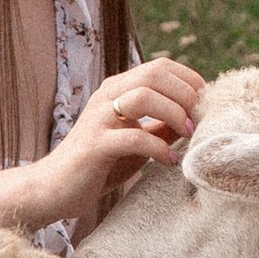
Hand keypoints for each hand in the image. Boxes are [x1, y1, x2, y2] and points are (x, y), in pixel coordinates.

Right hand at [30, 58, 206, 237]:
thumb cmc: (98, 165)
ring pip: (143, 96)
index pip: (159, 67)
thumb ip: (160, 127)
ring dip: (174, 113)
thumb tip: (196, 118)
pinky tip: (169, 161)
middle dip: (184, 94)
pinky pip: (133, 137)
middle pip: (154, 74)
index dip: (188, 80)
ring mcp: (98, 119)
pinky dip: (158, 148)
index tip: (206, 104)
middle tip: (199, 119)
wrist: (52, 190)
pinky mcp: (94, 145)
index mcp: (117, 90)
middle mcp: (106, 97)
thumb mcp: (136, 141)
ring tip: (188, 134)